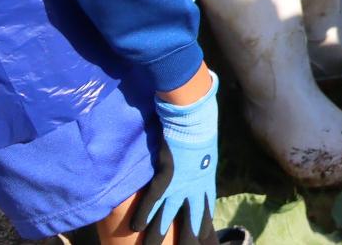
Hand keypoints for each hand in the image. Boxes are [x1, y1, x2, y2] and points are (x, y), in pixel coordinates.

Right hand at [133, 72, 218, 244]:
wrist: (194, 110)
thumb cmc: (200, 123)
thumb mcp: (204, 148)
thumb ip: (198, 162)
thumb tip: (195, 164)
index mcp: (206, 180)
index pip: (206, 212)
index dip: (205, 230)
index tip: (207, 244)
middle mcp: (195, 186)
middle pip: (192, 221)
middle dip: (189, 240)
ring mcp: (181, 182)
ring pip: (169, 217)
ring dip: (159, 236)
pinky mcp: (167, 174)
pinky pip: (152, 200)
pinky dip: (144, 215)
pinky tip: (134, 229)